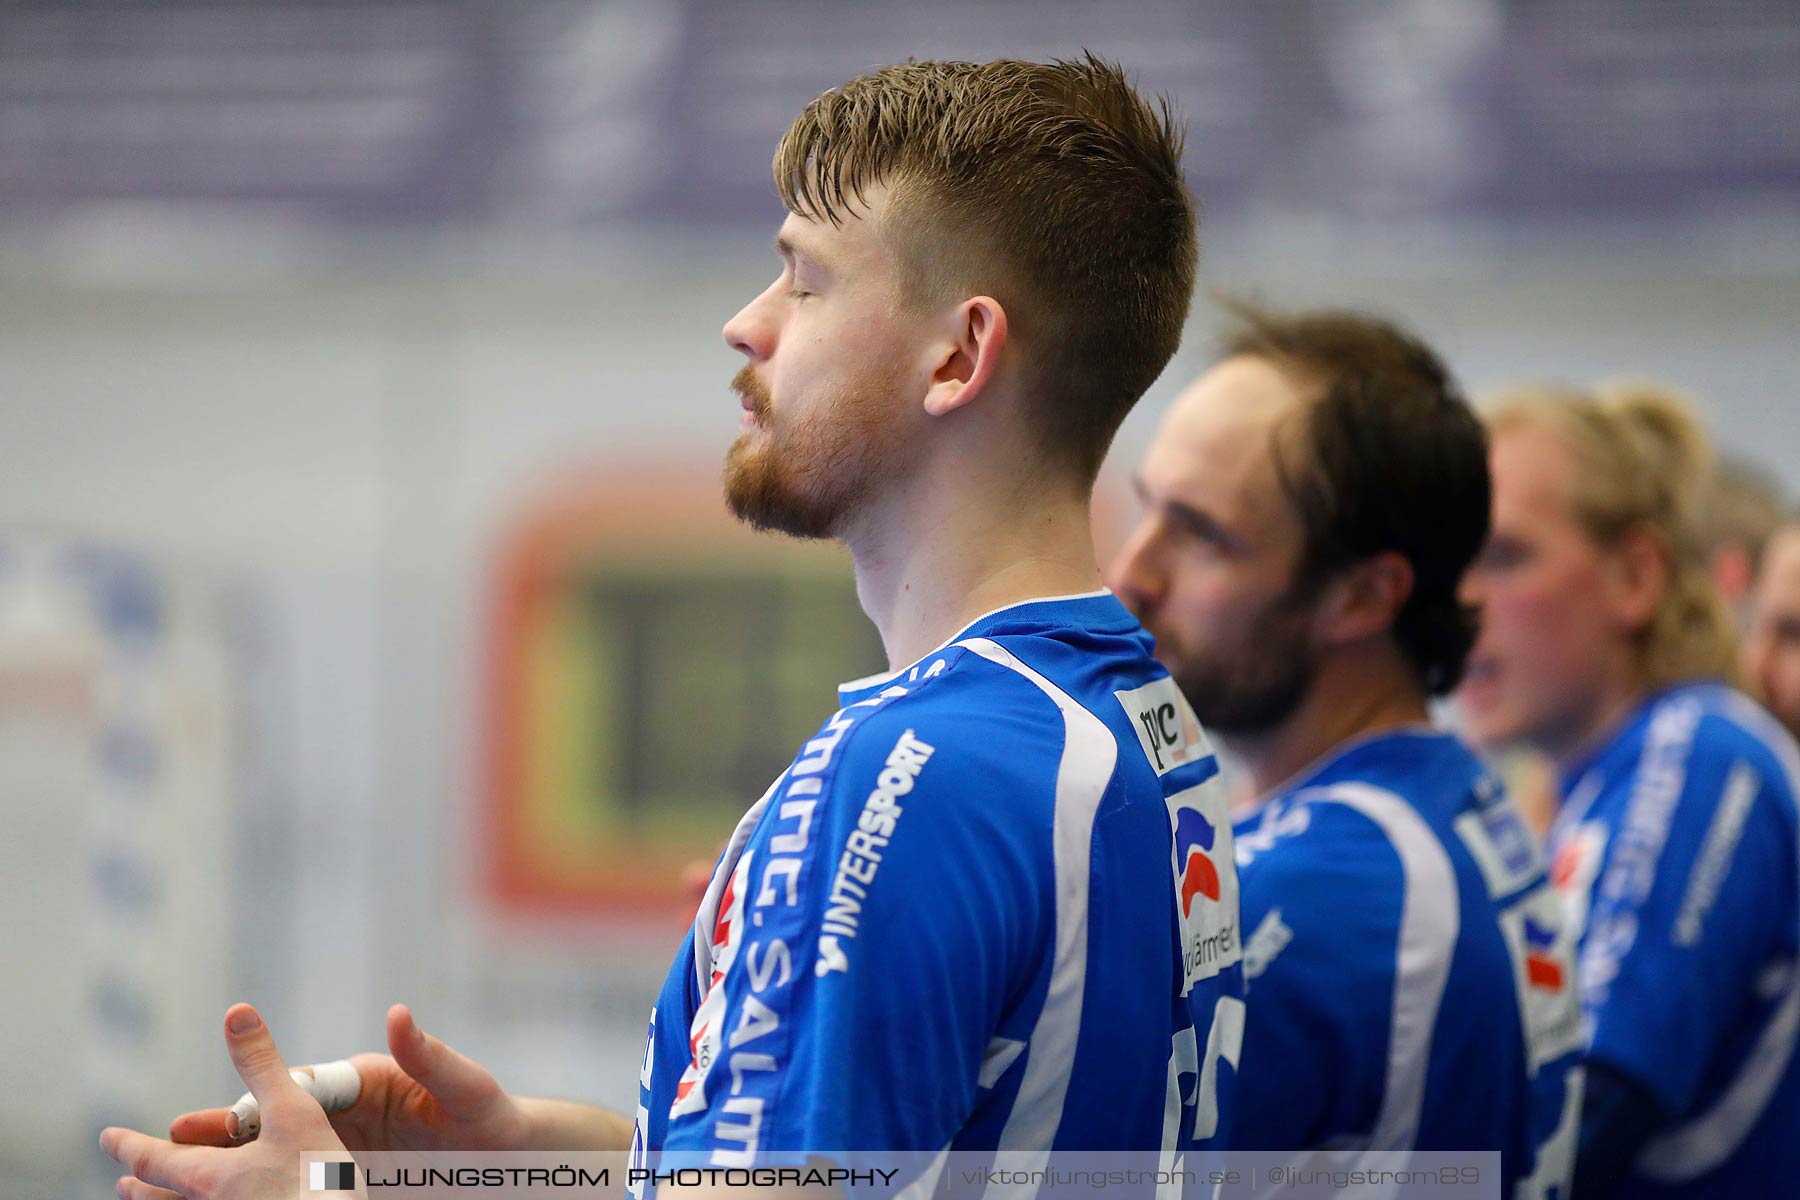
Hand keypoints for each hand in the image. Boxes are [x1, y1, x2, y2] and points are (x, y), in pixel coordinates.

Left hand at [102, 1003, 351, 1199]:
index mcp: (212, 1177)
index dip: (127, 1145)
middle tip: (122, 1182)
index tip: (106, 1138)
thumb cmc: (316, 1182)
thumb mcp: (295, 1113)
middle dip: (142, 1187)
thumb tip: (236, 1013)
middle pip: (163, 1198)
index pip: (154, 1159)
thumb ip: (263, 1066)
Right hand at [169, 1003, 531, 1154]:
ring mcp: (348, 1151)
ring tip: (178, 1184)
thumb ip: (430, 1056)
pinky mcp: (354, 1181)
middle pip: (277, 1124)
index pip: (300, 1089)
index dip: (256, 1102)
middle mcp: (350, 1114)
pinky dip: (268, 1193)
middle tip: (168, 1144)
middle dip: (224, 1134)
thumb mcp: (465, 1088)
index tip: (218, 1114)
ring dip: (233, 1170)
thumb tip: (396, 1015)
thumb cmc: (493, 1115)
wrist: (515, 1158)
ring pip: (280, 1160)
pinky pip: (304, 1187)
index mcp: (368, 1083)